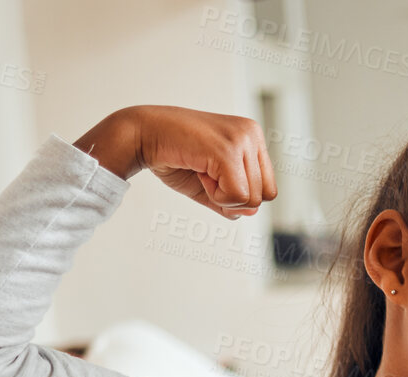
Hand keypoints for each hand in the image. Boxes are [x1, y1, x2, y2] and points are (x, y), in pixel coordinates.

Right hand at [73, 105, 275, 218]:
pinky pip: (237, 197)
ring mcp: (241, 139)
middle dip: (232, 197)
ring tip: (201, 168)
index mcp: (252, 137)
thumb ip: (233, 201)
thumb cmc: (173, 157)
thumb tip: (252, 211)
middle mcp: (251, 133)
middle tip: (204, 172)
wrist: (140, 134)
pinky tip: (198, 170)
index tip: (212, 173)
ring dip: (221, 195)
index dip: (239, 194)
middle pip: (264, 196)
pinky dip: (215, 195)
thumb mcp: (209, 184)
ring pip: (252, 199)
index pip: (267, 189)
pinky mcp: (227, 150)